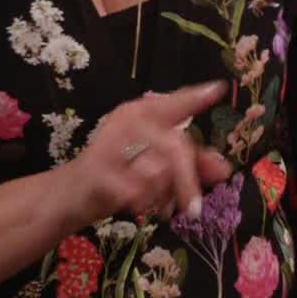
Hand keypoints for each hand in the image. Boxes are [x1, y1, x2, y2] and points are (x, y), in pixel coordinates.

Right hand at [65, 81, 232, 224]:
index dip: (196, 98)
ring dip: (161, 193)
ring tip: (155, 202)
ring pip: (158, 170)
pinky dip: (143, 203)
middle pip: (174, 147)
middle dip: (188, 182)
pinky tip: (139, 207)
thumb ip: (191, 164)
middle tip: (195, 208)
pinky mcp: (99, 172)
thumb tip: (225, 168)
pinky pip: (136, 190)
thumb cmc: (118, 175)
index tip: (219, 89)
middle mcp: (126, 122)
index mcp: (140, 114)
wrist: (72, 195)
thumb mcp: (156, 166)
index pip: (174, 103)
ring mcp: (109, 145)